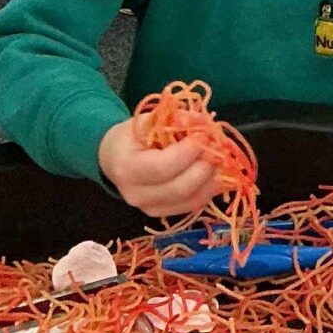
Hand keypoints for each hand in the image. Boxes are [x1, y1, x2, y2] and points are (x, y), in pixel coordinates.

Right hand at [98, 119, 216, 219]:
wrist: (114, 159)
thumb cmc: (132, 137)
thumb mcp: (148, 120)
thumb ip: (175, 118)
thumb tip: (203, 121)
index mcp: (127, 167)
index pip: (162, 167)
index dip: (188, 153)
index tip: (203, 136)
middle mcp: (136, 194)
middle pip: (180, 188)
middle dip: (204, 167)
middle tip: (216, 148)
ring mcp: (149, 208)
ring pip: (190, 201)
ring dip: (211, 179)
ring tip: (218, 159)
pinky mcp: (162, 213)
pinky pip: (192, 205)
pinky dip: (208, 189)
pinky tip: (213, 173)